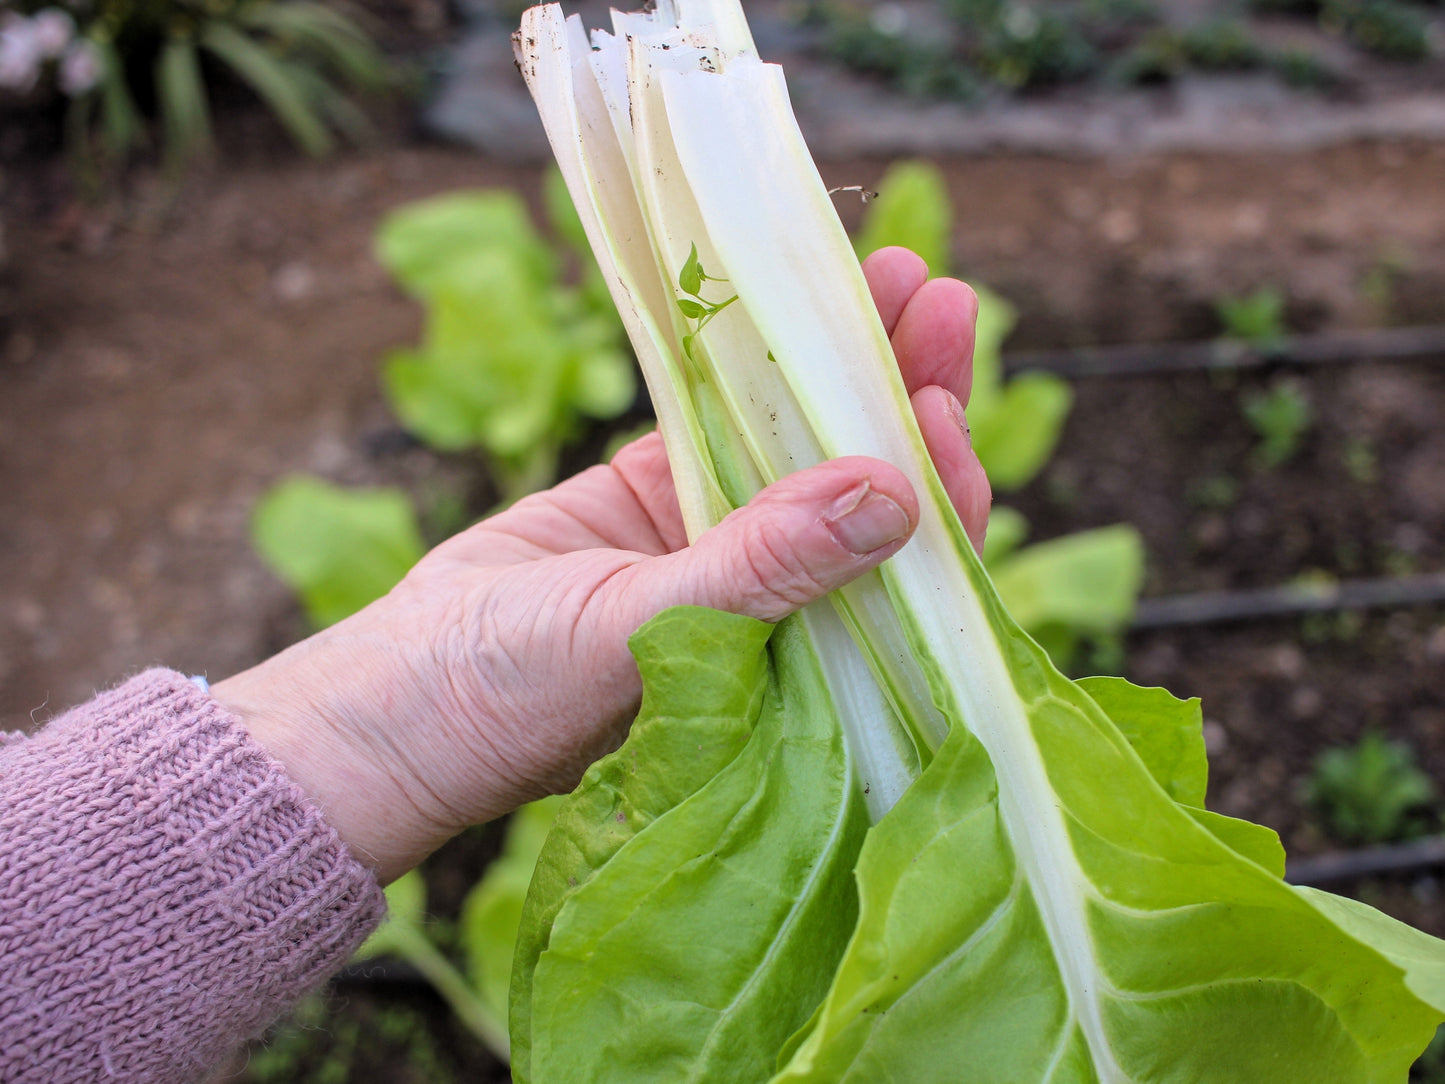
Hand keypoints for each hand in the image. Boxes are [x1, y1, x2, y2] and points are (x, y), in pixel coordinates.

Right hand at [214, 248, 991, 883]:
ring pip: (802, 442)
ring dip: (840, 364)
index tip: (942, 399)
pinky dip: (753, 363)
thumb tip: (895, 494)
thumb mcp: (649, 629)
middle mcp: (778, 596)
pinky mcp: (656, 497)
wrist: (406, 691)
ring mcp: (716, 540)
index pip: (905, 567)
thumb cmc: (524, 698)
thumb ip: (765, 565)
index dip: (937, 481)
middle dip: (905, 393)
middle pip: (866, 486)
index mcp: (806, 654)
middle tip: (936, 296)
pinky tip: (786, 304)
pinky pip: (722, 418)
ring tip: (886, 273)